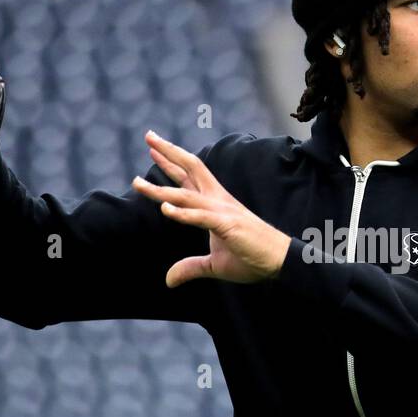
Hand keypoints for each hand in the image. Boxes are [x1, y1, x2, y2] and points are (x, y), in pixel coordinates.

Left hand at [131, 130, 291, 287]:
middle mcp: (217, 201)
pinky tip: (164, 209)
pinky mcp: (227, 226)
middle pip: (190, 169)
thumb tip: (169, 279)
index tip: (153, 148)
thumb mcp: (214, 265)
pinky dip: (182, 213)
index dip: (171, 161)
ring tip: (137, 183)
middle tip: (149, 136)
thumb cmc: (251, 257)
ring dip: (161, 189)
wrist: (280, 261)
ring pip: (186, 195)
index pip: (189, 176)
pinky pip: (201, 217)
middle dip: (168, 153)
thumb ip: (191, 267)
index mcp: (215, 203)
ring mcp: (222, 212)